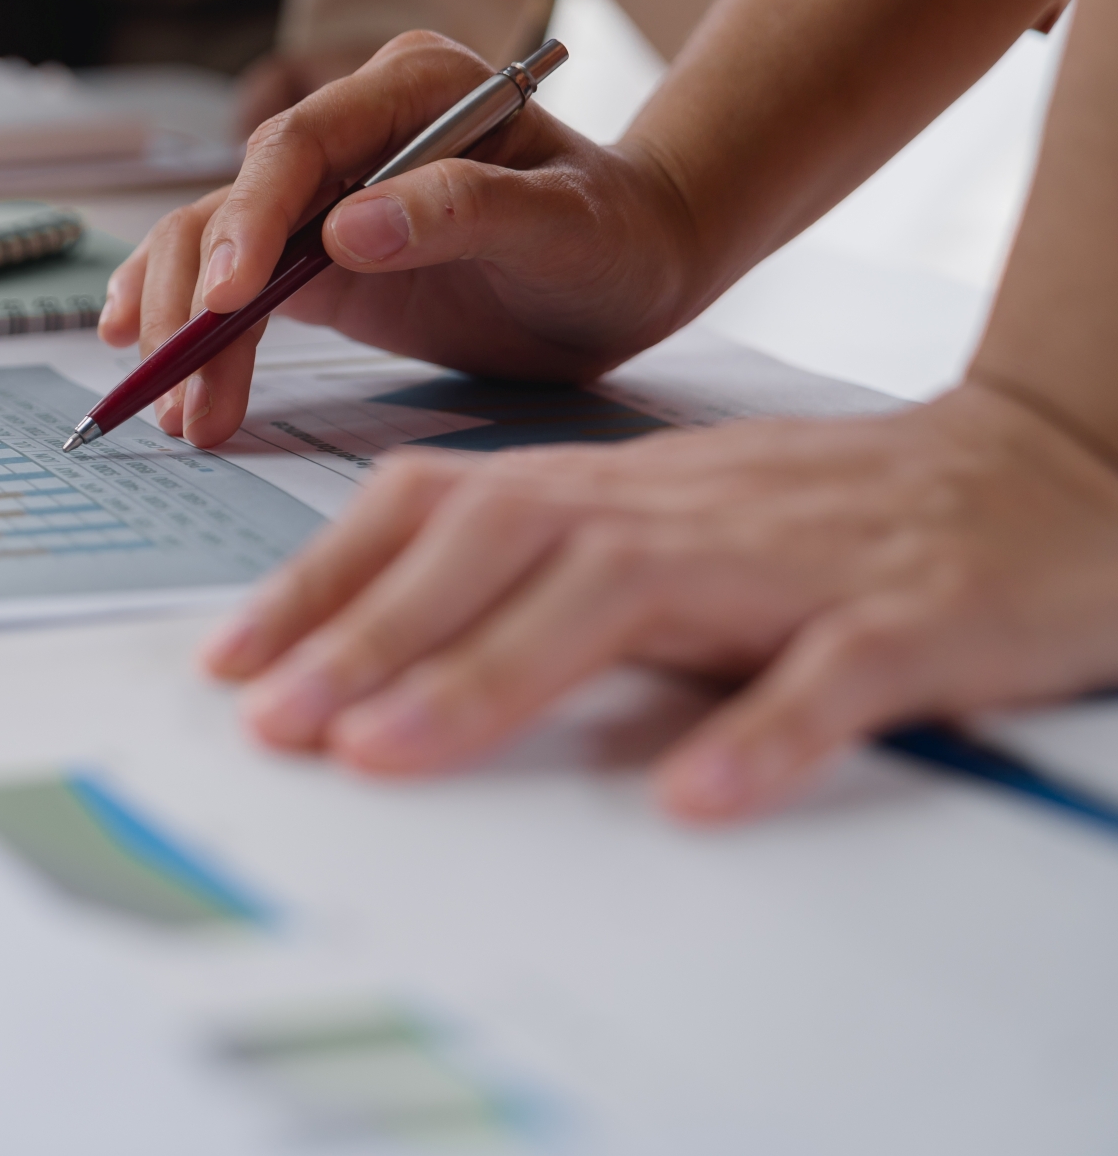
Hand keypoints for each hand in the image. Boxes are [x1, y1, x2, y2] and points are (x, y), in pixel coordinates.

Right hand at [98, 33, 703, 446]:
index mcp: (414, 87)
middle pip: (239, 200)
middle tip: (182, 387)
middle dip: (200, 296)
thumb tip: (346, 230)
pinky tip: (147, 354)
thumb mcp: (566, 224)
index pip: (301, 144)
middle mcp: (353, 129)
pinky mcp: (311, 253)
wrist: (633, 270)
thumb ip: (466, 210)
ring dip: (183, 324)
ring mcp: (323, 192)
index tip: (231, 300)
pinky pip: (230, 277)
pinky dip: (187, 318)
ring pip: (216, 242)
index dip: (251, 218)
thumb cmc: (616, 235)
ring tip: (175, 411)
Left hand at [199, 381, 1117, 820]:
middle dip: (369, 633)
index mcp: (606, 487)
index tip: (230, 661)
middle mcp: (672, 506)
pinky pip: (825, 673)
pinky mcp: (903, 616)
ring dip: (492, 673)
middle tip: (274, 723)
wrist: (1035, 469)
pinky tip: (691, 795)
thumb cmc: (816, 515)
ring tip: (392, 751)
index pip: (432, 508)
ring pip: (619, 595)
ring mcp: (784, 557)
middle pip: (495, 545)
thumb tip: (376, 654)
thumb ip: (535, 571)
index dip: (326, 579)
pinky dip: (756, 728)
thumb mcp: (655, 523)